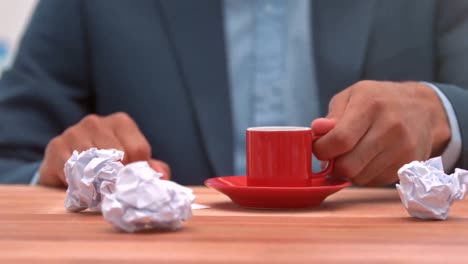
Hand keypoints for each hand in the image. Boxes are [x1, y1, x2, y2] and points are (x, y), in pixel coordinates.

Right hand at [39, 112, 170, 186]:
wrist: (66, 166)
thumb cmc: (108, 165)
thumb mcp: (133, 164)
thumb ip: (152, 168)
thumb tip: (161, 176)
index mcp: (120, 122)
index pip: (138, 150)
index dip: (137, 172)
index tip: (132, 182)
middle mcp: (96, 122)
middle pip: (117, 157)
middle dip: (119, 179)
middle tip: (117, 192)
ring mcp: (73, 132)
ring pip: (94, 165)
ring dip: (99, 184)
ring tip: (100, 192)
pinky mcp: (55, 148)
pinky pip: (72, 172)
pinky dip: (80, 186)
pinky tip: (83, 190)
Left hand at [311, 81, 450, 186]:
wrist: (423, 109)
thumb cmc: (379, 100)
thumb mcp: (352, 96)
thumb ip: (332, 115)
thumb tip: (317, 131)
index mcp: (370, 105)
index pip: (339, 140)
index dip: (322, 149)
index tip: (319, 147)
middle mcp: (390, 127)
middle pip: (348, 165)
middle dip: (334, 164)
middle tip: (335, 154)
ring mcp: (402, 148)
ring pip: (359, 178)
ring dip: (349, 171)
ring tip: (354, 154)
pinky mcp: (408, 164)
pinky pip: (374, 182)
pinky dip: (365, 175)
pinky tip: (369, 159)